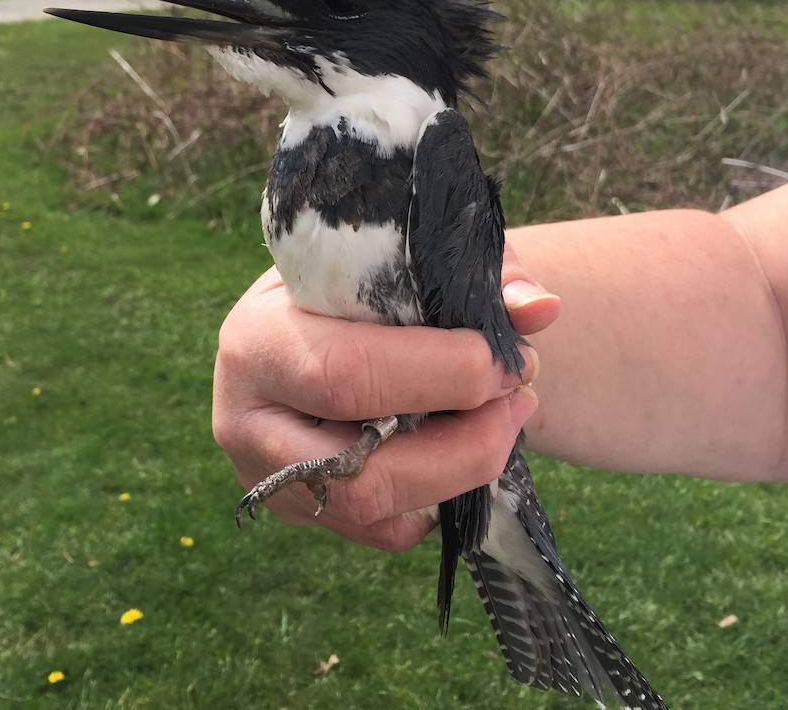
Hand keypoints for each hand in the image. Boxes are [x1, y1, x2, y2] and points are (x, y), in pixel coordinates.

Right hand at [212, 246, 561, 550]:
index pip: (347, 375)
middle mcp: (248, 418)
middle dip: (462, 444)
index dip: (441, 375)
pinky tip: (463, 446)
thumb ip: (473, 273)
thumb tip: (540, 309)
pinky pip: (384, 531)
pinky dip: (440, 497)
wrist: (316, 314)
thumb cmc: (361, 277)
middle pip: (355, 469)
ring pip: (373, 510)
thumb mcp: (402, 257)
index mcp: (257, 338)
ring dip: (460, 473)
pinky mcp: (301, 511)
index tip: (509, 358)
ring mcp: (268, 476)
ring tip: (506, 418)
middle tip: (520, 397)